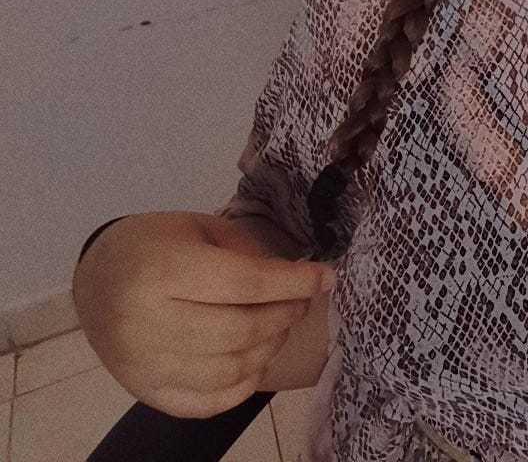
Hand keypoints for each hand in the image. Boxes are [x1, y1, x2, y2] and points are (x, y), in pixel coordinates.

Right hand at [72, 210, 335, 417]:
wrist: (96, 278)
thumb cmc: (156, 244)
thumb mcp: (202, 228)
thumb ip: (248, 253)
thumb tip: (297, 282)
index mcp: (163, 270)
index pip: (245, 283)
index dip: (294, 283)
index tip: (326, 277)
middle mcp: (147, 322)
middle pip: (241, 331)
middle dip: (285, 316)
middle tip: (301, 302)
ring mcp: (142, 364)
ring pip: (228, 371)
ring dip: (269, 349)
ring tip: (279, 327)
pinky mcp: (143, 391)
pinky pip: (205, 403)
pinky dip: (242, 386)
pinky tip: (254, 359)